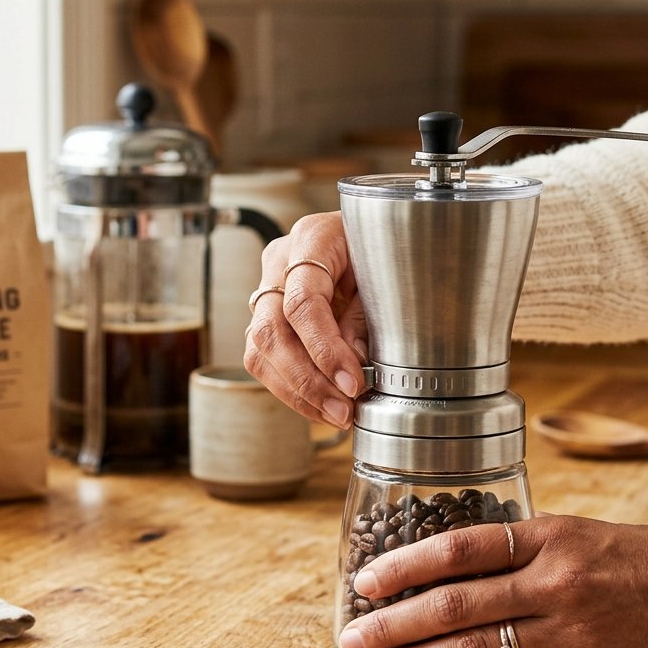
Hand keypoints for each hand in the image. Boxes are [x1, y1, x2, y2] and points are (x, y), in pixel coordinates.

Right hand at [244, 212, 366, 429]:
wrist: (373, 232)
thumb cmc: (384, 246)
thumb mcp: (386, 273)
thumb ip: (366, 317)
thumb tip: (353, 368)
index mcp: (312, 239)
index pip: (302, 302)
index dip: (324, 349)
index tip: (353, 382)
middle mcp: (279, 262)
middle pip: (271, 331)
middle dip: (307, 380)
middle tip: (343, 410)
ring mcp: (268, 289)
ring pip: (260, 351)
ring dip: (298, 392)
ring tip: (336, 415)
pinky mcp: (268, 316)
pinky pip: (266, 359)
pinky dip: (294, 390)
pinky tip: (322, 407)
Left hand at [336, 515, 647, 647]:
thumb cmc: (641, 555)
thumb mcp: (577, 529)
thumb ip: (518, 545)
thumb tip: (447, 565)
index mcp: (550, 536)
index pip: (460, 548)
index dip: (406, 564)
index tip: (366, 580)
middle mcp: (555, 582)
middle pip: (456, 604)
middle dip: (396, 623)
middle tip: (353, 638)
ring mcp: (573, 633)